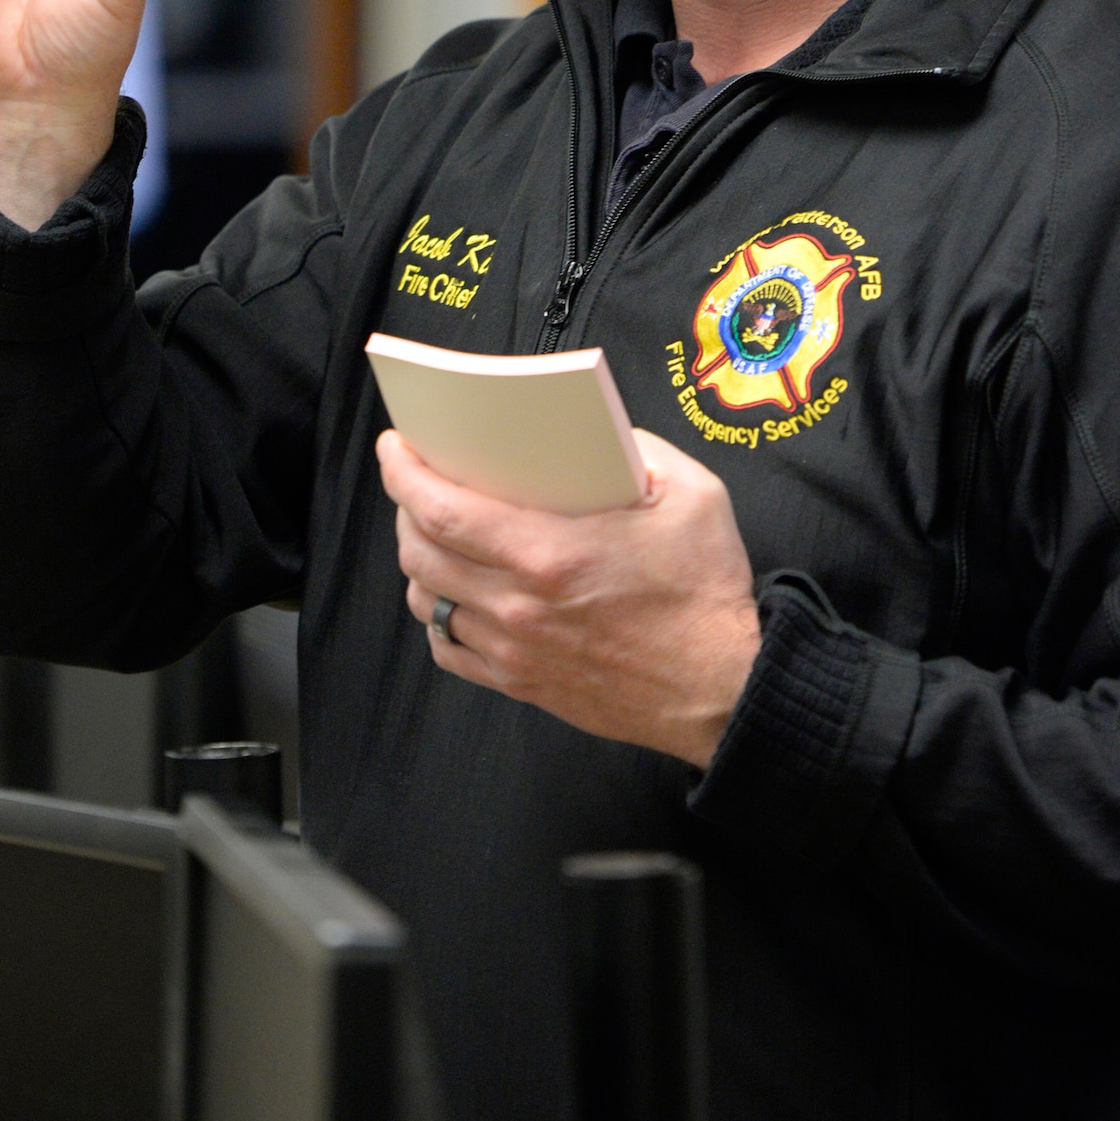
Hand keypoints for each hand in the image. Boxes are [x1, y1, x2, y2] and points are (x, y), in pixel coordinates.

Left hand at [379, 427, 761, 768]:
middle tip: (419, 481)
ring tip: (437, 533)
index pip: (441, 508)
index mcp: (550, 551)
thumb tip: (594, 433)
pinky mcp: (522, 682)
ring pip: (427, 599)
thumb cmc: (706, 592)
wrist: (723, 687)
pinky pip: (450, 649)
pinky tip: (458, 595)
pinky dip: (440, 615)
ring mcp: (515, 648)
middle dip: (405, 507)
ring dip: (420, 560)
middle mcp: (519, 603)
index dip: (404, 472)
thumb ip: (638, 450)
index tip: (396, 447)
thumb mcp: (692, 493)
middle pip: (419, 552)